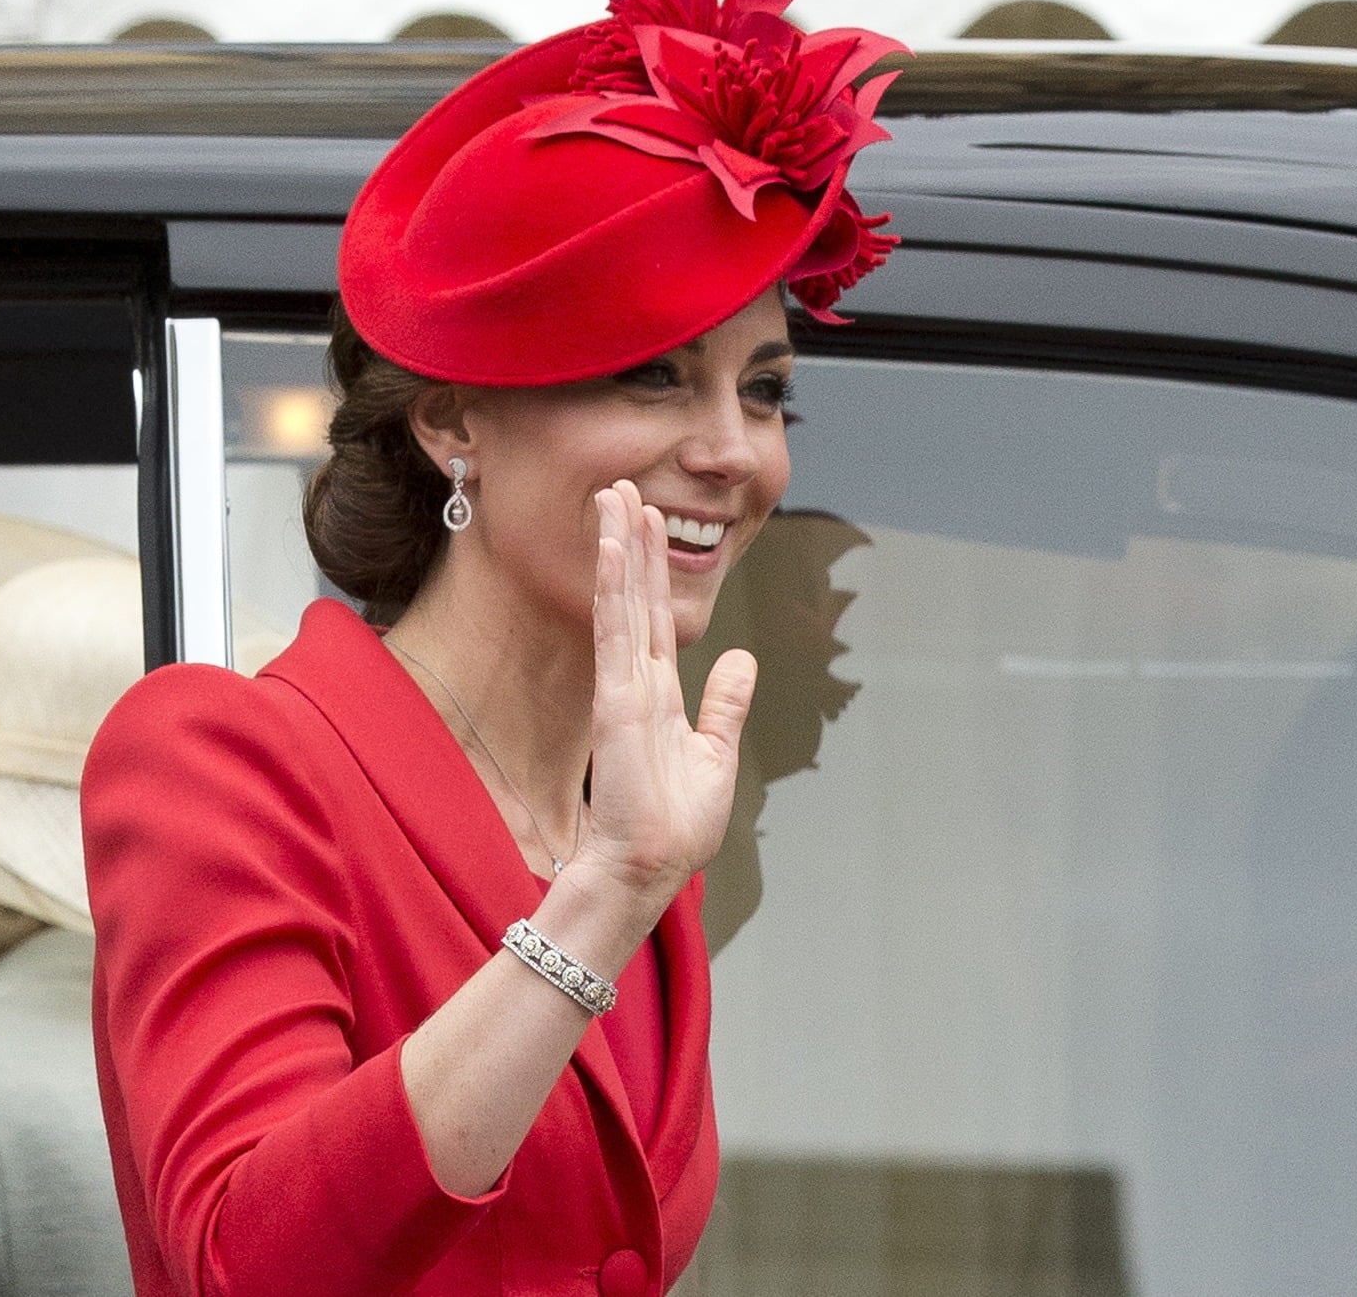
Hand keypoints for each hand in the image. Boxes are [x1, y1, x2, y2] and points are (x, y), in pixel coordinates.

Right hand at [577, 479, 756, 907]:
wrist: (649, 867)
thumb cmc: (676, 827)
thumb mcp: (715, 755)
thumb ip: (725, 704)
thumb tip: (742, 659)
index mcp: (658, 695)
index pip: (656, 617)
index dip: (653, 568)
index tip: (648, 521)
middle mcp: (636, 681)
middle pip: (635, 596)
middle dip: (631, 541)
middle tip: (621, 488)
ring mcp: (623, 686)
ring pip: (622, 601)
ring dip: (619, 547)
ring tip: (614, 496)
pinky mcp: (616, 699)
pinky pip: (616, 631)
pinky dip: (615, 586)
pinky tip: (615, 547)